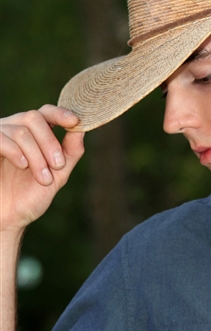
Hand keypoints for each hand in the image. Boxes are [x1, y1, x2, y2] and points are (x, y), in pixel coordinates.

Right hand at [0, 105, 84, 233]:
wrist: (7, 219)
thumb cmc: (30, 196)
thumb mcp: (58, 174)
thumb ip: (71, 152)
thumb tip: (82, 128)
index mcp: (33, 134)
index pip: (46, 112)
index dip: (60, 113)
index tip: (75, 121)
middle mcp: (13, 129)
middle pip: (34, 118)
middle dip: (50, 142)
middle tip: (58, 165)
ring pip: (21, 131)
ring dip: (37, 156)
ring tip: (43, 178)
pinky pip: (1, 138)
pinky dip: (15, 152)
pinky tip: (22, 166)